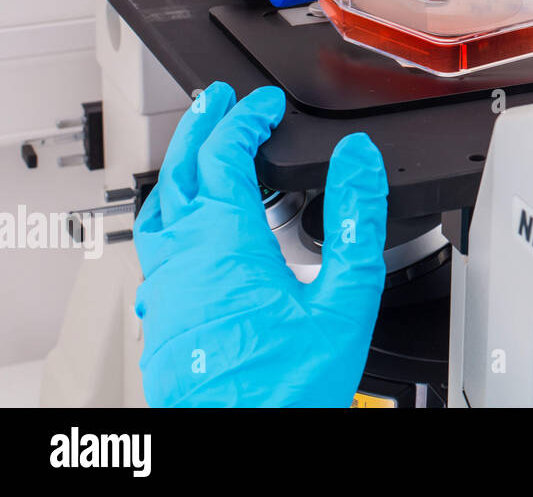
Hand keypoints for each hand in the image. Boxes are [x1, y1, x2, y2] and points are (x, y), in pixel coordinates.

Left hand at [133, 82, 387, 406]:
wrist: (245, 448)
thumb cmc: (290, 388)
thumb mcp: (346, 297)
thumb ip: (355, 219)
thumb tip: (360, 161)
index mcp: (226, 245)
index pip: (224, 156)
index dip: (245, 119)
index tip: (264, 104)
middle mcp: (183, 261)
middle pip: (177, 172)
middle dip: (199, 128)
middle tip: (217, 101)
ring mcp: (164, 290)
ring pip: (157, 210)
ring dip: (177, 169)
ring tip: (197, 150)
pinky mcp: (161, 317)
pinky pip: (154, 248)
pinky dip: (172, 214)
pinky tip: (191, 227)